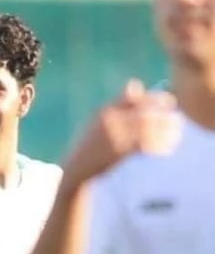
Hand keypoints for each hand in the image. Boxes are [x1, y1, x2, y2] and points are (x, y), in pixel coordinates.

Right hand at [62, 80, 179, 188]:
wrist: (75, 171)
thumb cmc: (89, 145)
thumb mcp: (99, 120)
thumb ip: (118, 103)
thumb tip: (136, 83)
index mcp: (106, 110)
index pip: (136, 99)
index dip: (156, 99)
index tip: (169, 103)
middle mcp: (110, 121)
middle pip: (145, 114)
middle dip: (164, 116)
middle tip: (177, 121)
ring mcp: (113, 136)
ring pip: (148, 130)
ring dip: (165, 132)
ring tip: (176, 134)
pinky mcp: (117, 152)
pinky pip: (144, 146)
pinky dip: (159, 147)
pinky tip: (167, 149)